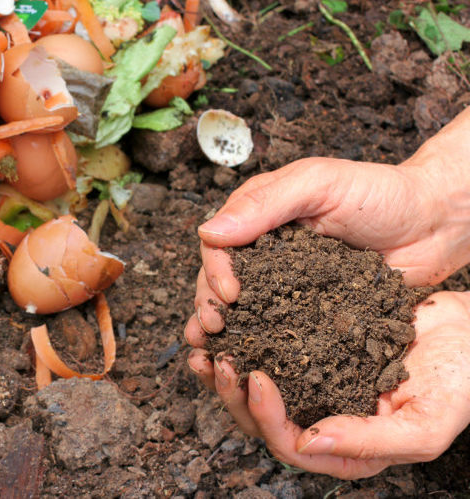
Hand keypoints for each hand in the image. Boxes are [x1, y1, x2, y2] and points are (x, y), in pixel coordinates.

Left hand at [186, 291, 469, 478]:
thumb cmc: (460, 381)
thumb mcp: (426, 422)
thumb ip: (371, 441)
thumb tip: (308, 441)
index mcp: (347, 449)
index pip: (290, 445)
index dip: (266, 417)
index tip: (255, 377)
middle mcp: (323, 420)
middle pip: (262, 421)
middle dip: (233, 394)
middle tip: (218, 359)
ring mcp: (314, 385)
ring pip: (256, 389)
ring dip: (226, 371)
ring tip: (206, 344)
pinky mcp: (310, 351)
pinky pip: (268, 350)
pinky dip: (244, 339)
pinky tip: (228, 323)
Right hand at [190, 106, 469, 340]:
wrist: (436, 224)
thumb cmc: (381, 193)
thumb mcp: (319, 184)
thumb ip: (265, 204)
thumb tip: (208, 232)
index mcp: (259, 217)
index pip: (218, 245)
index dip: (214, 270)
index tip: (229, 294)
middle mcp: (266, 252)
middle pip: (221, 280)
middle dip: (210, 305)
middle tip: (213, 329)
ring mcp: (287, 283)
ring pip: (244, 309)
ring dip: (226, 331)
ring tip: (215, 355)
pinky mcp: (310, 311)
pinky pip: (280, 329)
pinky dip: (261, 346)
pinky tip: (250, 364)